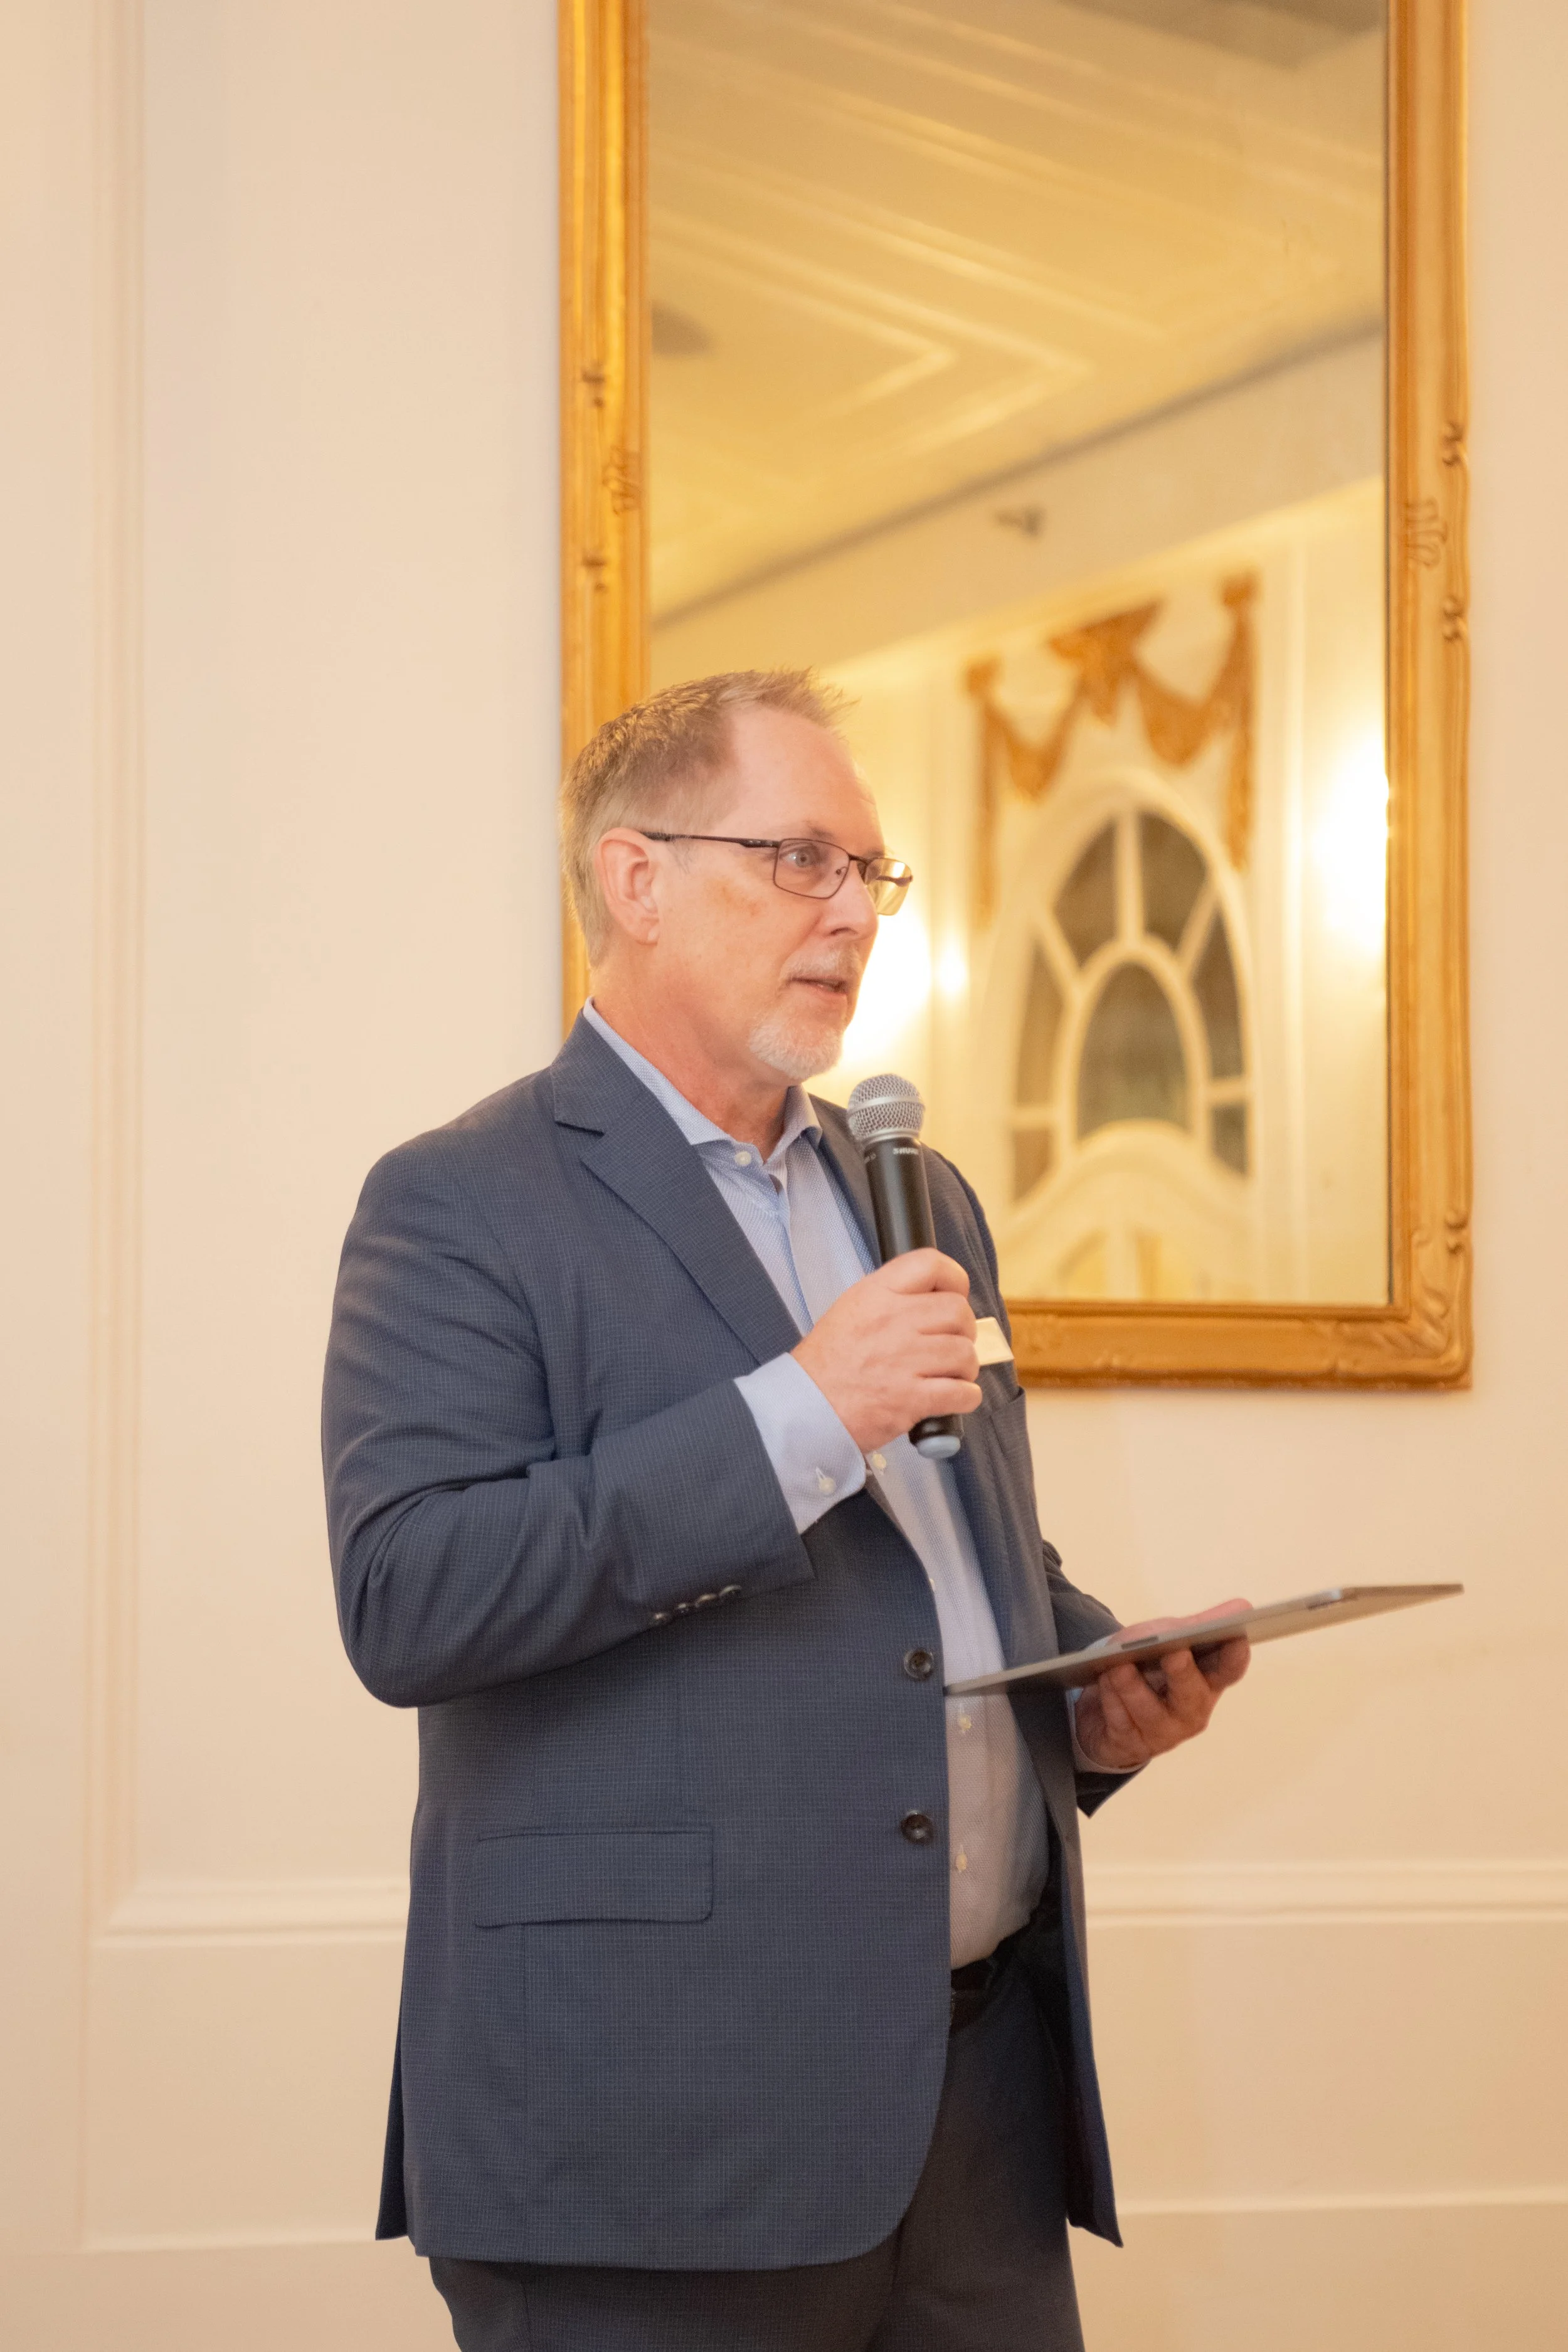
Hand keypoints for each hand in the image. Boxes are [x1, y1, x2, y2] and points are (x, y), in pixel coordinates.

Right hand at [792, 1249, 981, 1453]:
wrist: (805, 1408)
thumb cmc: (826, 1363)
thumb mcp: (851, 1309)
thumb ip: (891, 1298)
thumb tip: (934, 1302)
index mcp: (877, 1294)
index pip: (931, 1264)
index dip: (954, 1279)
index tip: (953, 1295)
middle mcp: (894, 1321)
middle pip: (958, 1311)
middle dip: (963, 1331)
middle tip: (950, 1344)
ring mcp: (905, 1360)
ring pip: (965, 1353)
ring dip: (964, 1367)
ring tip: (949, 1374)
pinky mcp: (912, 1398)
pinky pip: (962, 1392)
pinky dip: (965, 1397)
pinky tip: (952, 1397)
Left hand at [1071, 1598, 1252, 1772]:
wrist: (1103, 1709)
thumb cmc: (1146, 1667)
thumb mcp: (1167, 1639)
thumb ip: (1196, 1625)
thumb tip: (1241, 1607)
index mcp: (1208, 1680)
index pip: (1230, 1670)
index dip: (1235, 1655)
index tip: (1236, 1635)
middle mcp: (1192, 1710)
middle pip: (1192, 1694)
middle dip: (1183, 1673)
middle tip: (1174, 1653)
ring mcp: (1164, 1733)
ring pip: (1150, 1711)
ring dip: (1132, 1686)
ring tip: (1117, 1666)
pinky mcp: (1131, 1745)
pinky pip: (1121, 1722)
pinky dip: (1110, 1699)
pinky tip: (1102, 1682)